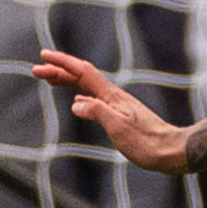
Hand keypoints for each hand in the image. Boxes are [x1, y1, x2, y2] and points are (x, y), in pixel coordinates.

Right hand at [33, 49, 188, 171]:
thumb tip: (75, 103)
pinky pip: (94, 100)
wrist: (170, 151)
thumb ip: (98, 112)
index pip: (83, 72)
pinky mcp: (120, 116)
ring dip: (67, 82)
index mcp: (112, 96)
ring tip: (50, 79)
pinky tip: (77, 101)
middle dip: (59, 71)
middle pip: (82, 78)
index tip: (43, 56)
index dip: (63, 63)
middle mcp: (114, 97)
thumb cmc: (147, 142)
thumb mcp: (119, 127)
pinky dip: (80, 96)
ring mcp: (117, 105)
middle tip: (36, 69)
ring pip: (87, 88)